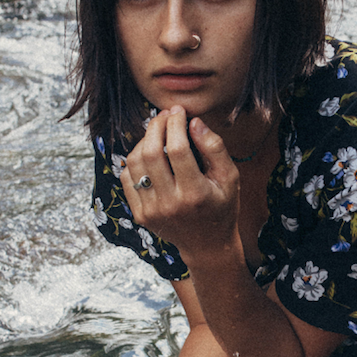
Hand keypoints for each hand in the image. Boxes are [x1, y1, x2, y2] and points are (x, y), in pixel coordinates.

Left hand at [118, 107, 239, 262]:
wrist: (206, 245)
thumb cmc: (222, 206)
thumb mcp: (229, 178)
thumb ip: (214, 148)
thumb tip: (194, 122)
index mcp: (195, 194)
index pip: (178, 149)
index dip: (176, 124)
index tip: (178, 111)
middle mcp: (170, 203)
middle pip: (152, 153)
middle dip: (156, 127)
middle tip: (164, 115)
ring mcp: (151, 211)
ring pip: (135, 163)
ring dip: (143, 141)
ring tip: (157, 132)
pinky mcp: (139, 214)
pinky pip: (126, 178)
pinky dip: (134, 160)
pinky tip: (148, 153)